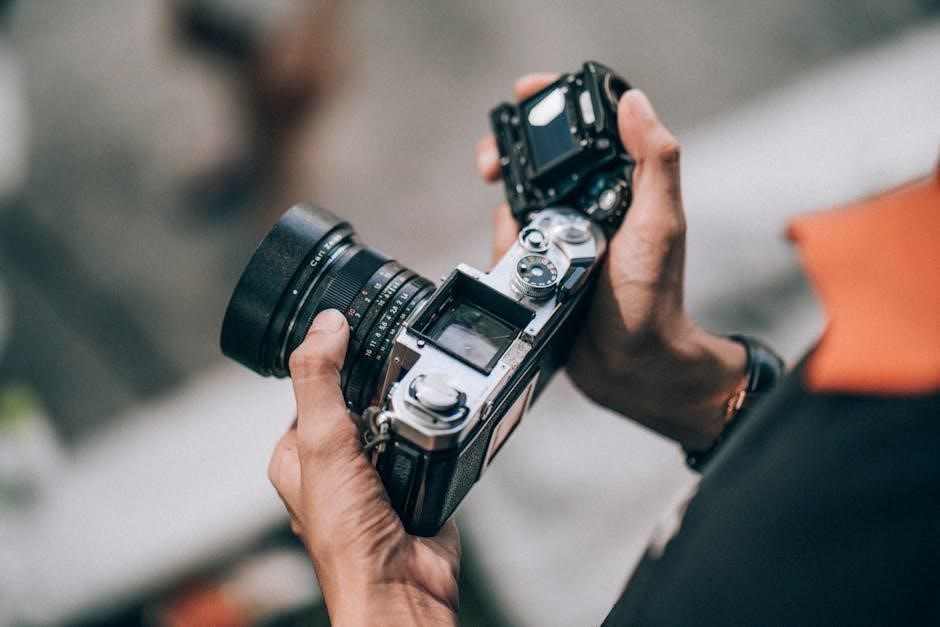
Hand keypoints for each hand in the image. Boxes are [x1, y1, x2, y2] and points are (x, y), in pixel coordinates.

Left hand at [268, 309, 459, 625]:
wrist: (401, 586)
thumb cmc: (347, 535)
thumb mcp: (321, 441)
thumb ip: (320, 380)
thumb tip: (325, 324)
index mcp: (298, 455)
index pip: (315, 389)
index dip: (335, 364)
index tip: (357, 340)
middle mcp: (335, 465)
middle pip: (363, 401)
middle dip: (383, 392)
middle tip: (394, 391)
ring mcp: (376, 476)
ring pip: (399, 420)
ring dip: (413, 415)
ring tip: (416, 418)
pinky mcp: (414, 485)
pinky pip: (430, 445)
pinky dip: (438, 439)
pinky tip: (438, 440)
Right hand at [476, 75, 746, 450]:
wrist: (628, 365)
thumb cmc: (653, 298)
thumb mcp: (661, 224)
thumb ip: (654, 162)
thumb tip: (633, 101)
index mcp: (620, 185)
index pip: (583, 129)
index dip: (551, 105)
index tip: (525, 94)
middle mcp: (587, 204)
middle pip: (535, 159)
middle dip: (507, 153)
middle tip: (490, 164)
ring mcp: (559, 234)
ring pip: (513, 200)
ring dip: (506, 211)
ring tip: (521, 238)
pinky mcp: (537, 264)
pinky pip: (505, 242)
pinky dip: (502, 248)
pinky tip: (516, 264)